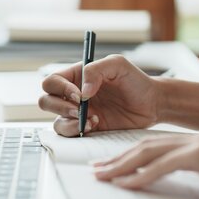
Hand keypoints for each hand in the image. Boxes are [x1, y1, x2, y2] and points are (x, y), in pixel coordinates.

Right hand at [39, 55, 162, 136]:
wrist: (151, 103)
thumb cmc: (135, 80)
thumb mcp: (118, 65)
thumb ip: (96, 70)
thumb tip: (82, 91)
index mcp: (75, 76)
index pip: (52, 81)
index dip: (60, 89)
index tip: (79, 95)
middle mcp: (72, 95)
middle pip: (46, 101)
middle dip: (59, 107)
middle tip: (80, 110)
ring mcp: (77, 113)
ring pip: (55, 121)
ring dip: (69, 122)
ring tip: (92, 120)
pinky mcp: (85, 128)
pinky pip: (69, 133)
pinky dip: (77, 131)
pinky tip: (96, 125)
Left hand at [92, 134, 198, 198]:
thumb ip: (194, 173)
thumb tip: (170, 182)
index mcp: (195, 142)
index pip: (153, 146)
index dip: (128, 155)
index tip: (110, 166)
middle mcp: (192, 139)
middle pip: (144, 148)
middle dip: (117, 159)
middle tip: (96, 171)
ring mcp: (196, 145)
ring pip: (148, 154)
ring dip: (123, 167)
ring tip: (104, 178)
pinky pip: (162, 167)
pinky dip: (142, 176)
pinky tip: (127, 184)